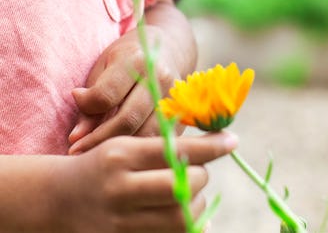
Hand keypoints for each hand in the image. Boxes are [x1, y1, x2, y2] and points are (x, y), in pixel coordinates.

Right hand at [59, 132, 235, 232]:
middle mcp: (119, 189)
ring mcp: (118, 222)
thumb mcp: (126, 145)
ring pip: (178, 219)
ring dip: (196, 207)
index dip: (210, 146)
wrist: (57, 200)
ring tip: (190, 197)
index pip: (176, 150)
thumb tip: (213, 148)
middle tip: (199, 174)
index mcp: (122, 155)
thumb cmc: (103, 165)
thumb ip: (163, 147)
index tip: (232, 141)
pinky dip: (184, 229)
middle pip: (180, 187)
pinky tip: (188, 219)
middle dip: (200, 179)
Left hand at [68, 24, 182, 153]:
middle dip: (99, 141)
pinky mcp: (183, 114)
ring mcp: (174, 96)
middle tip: (79, 153)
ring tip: (99, 154)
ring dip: (120, 149)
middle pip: (128, 119)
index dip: (85, 119)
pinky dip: (138, 149)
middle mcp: (159, 76)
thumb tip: (76, 137)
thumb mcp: (103, 69)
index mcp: (137, 59)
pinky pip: (158, 141)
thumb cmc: (126, 59)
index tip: (73, 137)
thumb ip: (90, 103)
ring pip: (145, 135)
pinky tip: (123, 151)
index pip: (106, 96)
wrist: (168, 49)